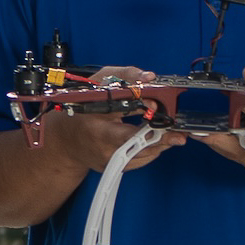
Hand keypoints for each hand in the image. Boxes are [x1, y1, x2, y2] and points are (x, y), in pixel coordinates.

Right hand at [42, 70, 187, 174]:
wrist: (66, 138)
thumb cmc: (82, 108)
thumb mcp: (100, 83)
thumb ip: (126, 76)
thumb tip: (149, 77)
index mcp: (97, 128)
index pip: (126, 132)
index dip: (148, 124)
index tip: (162, 116)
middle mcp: (103, 149)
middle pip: (140, 147)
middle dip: (161, 138)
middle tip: (178, 133)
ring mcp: (110, 161)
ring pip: (143, 156)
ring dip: (160, 144)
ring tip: (172, 135)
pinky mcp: (115, 168)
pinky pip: (139, 161)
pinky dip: (151, 150)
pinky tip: (156, 140)